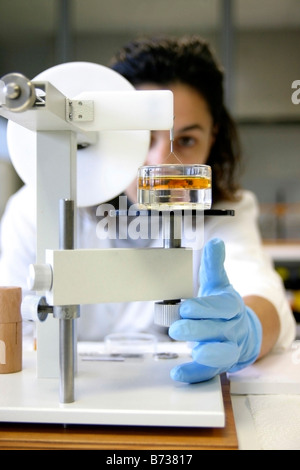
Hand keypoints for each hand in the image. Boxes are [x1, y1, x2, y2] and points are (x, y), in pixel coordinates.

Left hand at [169, 238, 261, 382]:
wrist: (242, 330)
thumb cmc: (224, 306)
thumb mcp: (219, 284)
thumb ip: (213, 265)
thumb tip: (215, 243)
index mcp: (232, 307)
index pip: (222, 308)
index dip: (205, 309)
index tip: (186, 308)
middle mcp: (232, 328)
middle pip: (218, 331)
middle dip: (197, 329)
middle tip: (176, 328)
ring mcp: (228, 348)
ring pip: (220, 354)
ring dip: (205, 352)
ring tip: (189, 349)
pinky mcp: (219, 365)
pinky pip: (209, 372)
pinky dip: (195, 374)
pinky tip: (178, 374)